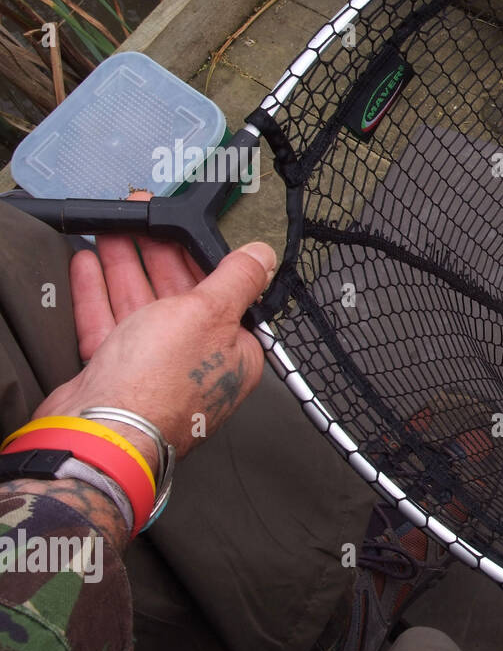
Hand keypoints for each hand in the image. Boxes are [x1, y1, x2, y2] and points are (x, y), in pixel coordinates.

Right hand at [34, 193, 276, 466]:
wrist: (101, 432)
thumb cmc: (161, 384)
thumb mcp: (211, 314)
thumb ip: (237, 280)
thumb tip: (264, 257)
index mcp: (235, 353)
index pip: (223, 294)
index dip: (200, 257)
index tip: (181, 229)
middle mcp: (197, 362)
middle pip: (179, 296)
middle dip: (158, 253)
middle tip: (142, 217)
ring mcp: (154, 370)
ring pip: (141, 305)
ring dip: (125, 264)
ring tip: (113, 229)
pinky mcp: (116, 374)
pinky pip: (108, 324)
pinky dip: (98, 293)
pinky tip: (89, 265)